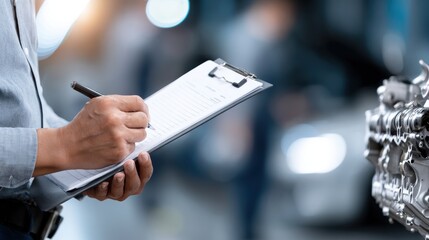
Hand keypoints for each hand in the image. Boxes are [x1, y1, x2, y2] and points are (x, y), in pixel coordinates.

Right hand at [35, 95, 149, 175]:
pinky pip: (133, 147)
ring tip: (121, 136)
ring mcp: (117, 136)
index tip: (142, 112)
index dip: (143, 108)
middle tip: (135, 125)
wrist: (67, 146)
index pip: (138, 102)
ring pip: (141, 134)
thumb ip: (118, 105)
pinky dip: (126, 146)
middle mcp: (114, 119)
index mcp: (109, 104)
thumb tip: (141, 109)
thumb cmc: (84, 125)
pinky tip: (113, 145)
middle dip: (141, 122)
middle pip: (143, 118)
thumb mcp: (96, 106)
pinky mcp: (119, 151)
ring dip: (135, 135)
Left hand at [84, 152, 152, 200]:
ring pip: (120, 192)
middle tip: (129, 163)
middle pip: (135, 185)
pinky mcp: (100, 195)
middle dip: (132, 174)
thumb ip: (131, 152)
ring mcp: (114, 192)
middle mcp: (127, 187)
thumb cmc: (111, 158)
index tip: (143, 154)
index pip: (146, 174)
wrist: (90, 166)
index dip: (146, 165)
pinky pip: (102, 195)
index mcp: (137, 178)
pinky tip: (103, 183)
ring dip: (120, 183)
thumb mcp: (123, 155)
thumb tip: (137, 140)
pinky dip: (103, 189)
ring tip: (118, 174)